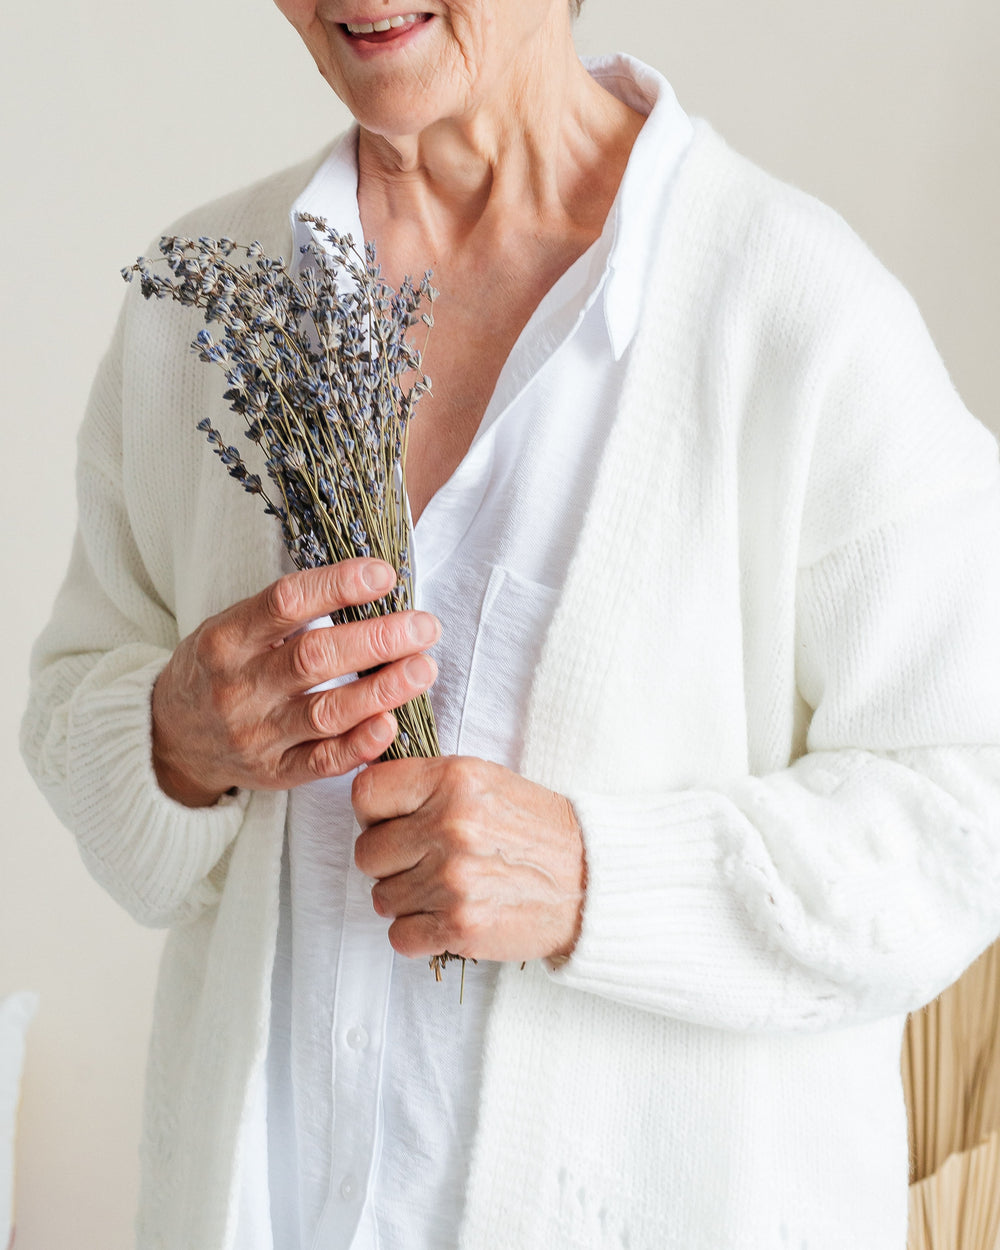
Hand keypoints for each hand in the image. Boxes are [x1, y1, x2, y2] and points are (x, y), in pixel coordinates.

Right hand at [151, 560, 439, 806]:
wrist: (172, 738)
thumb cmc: (220, 669)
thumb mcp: (231, 627)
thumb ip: (288, 612)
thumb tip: (370, 582)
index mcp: (225, 639)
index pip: (285, 602)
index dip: (338, 585)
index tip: (384, 575)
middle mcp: (238, 687)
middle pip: (314, 658)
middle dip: (378, 638)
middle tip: (425, 626)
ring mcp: (256, 735)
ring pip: (326, 712)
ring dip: (382, 690)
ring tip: (423, 668)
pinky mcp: (274, 773)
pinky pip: (322, 763)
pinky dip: (360, 745)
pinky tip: (392, 724)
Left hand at [352, 756, 586, 964]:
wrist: (590, 879)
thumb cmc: (535, 830)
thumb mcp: (484, 781)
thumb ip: (427, 785)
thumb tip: (368, 799)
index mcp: (452, 780)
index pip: (366, 794)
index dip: (372, 813)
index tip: (391, 823)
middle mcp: (449, 826)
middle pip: (367, 853)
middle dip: (390, 862)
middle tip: (424, 862)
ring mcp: (452, 879)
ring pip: (381, 898)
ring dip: (407, 900)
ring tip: (445, 889)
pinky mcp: (459, 925)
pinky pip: (399, 937)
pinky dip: (418, 934)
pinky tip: (447, 917)